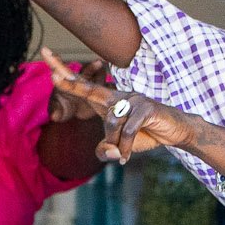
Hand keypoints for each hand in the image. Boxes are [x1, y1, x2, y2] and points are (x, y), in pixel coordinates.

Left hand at [40, 50, 197, 164]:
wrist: (174, 132)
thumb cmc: (144, 135)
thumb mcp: (120, 147)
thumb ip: (106, 150)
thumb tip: (107, 152)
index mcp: (109, 101)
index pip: (84, 88)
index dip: (67, 79)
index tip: (50, 68)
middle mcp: (119, 96)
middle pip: (90, 89)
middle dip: (70, 83)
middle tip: (51, 74)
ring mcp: (133, 99)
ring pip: (111, 121)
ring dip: (114, 142)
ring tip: (121, 152)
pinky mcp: (146, 107)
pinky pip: (128, 130)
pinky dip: (126, 146)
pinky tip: (126, 156)